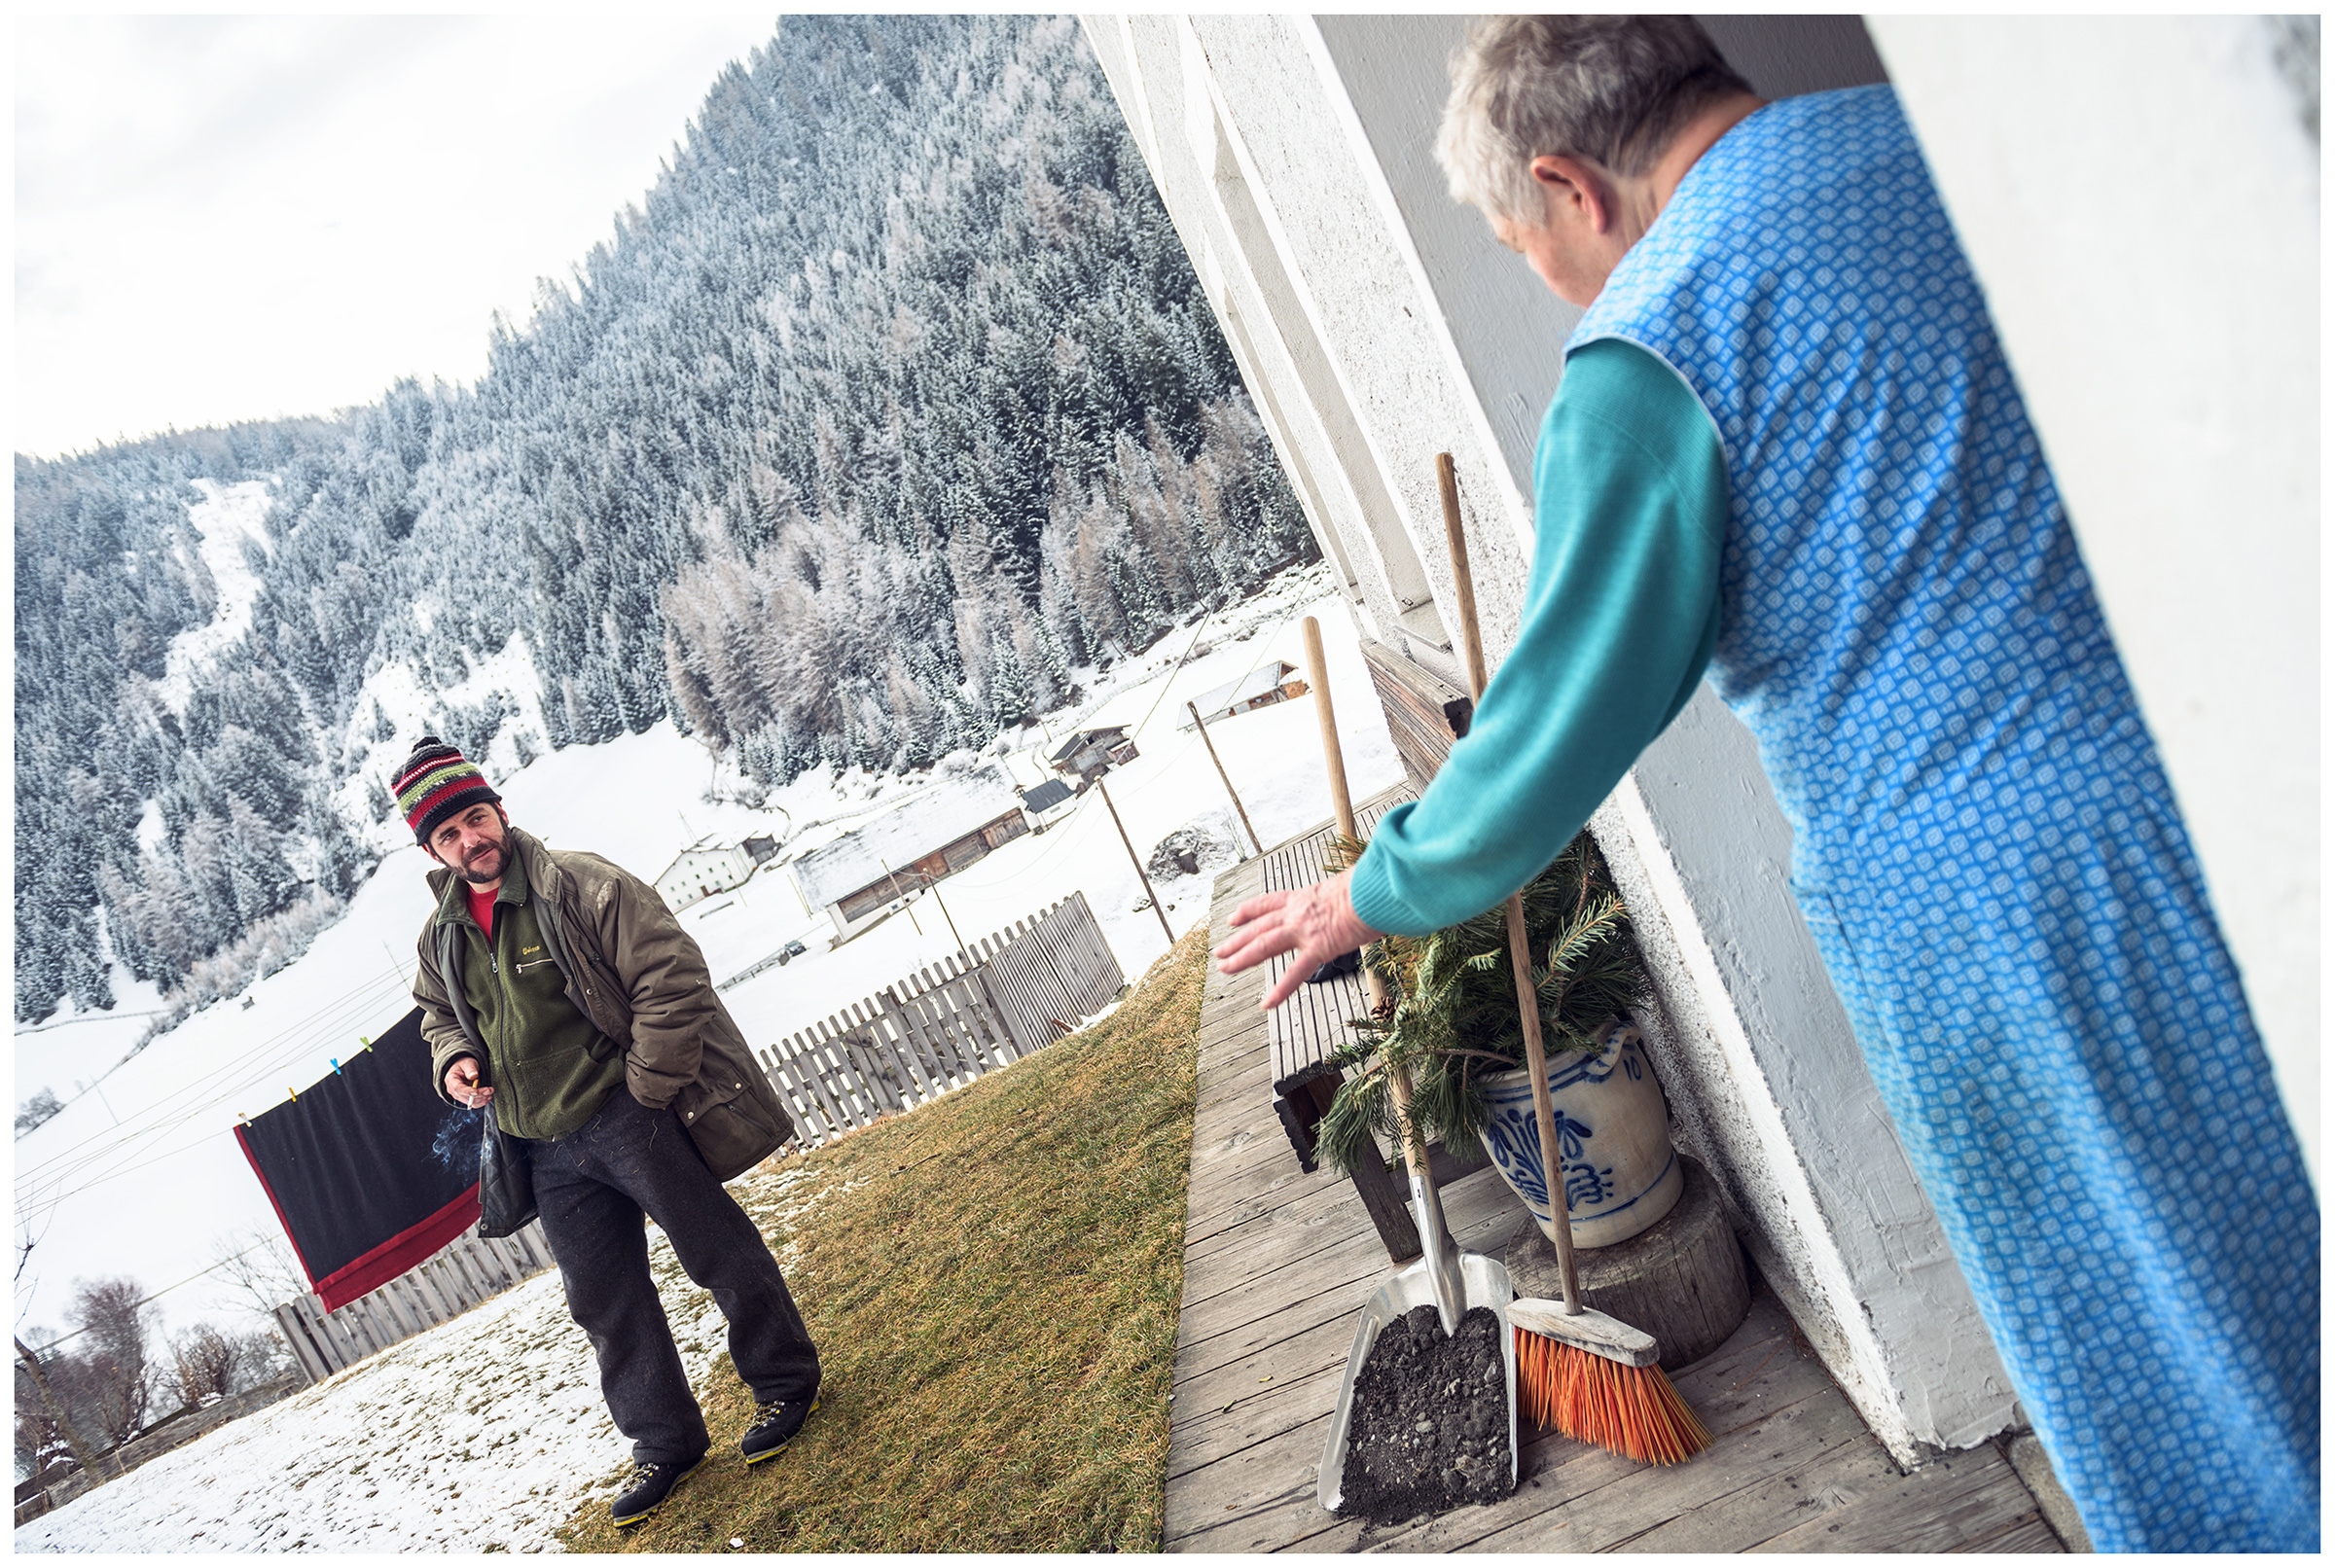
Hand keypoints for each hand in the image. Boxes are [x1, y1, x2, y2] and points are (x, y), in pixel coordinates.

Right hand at [445, 1057, 494, 1108]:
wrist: (464, 1068)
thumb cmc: (464, 1065)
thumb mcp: (467, 1063)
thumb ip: (470, 1069)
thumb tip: (474, 1076)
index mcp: (451, 1080)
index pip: (458, 1088)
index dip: (468, 1091)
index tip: (477, 1091)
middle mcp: (453, 1090)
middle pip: (465, 1097)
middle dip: (479, 1095)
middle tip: (489, 1090)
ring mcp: (459, 1096)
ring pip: (470, 1102)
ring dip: (482, 1099)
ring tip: (490, 1092)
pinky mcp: (466, 1099)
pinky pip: (474, 1104)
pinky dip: (482, 1101)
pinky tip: (488, 1096)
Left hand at [1216, 870, 1381, 1011]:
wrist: (1377, 887)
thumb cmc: (1371, 885)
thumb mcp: (1349, 885)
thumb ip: (1342, 894)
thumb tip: (1355, 895)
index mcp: (1305, 896)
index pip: (1268, 903)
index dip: (1248, 911)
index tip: (1233, 918)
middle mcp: (1298, 912)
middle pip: (1258, 927)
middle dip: (1236, 940)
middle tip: (1218, 952)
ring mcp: (1305, 930)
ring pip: (1263, 945)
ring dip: (1241, 958)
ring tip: (1224, 969)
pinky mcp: (1319, 947)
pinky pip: (1295, 973)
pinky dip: (1280, 990)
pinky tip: (1266, 1003)